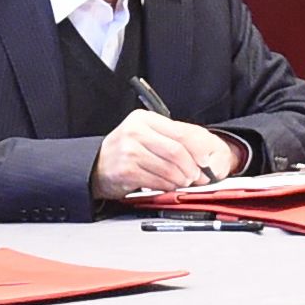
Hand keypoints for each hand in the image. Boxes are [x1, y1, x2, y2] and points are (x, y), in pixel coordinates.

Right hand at [93, 110, 233, 197]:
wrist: (97, 166)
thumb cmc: (126, 151)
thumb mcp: (147, 135)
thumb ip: (173, 138)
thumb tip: (204, 151)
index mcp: (144, 119)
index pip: (180, 132)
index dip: (198, 149)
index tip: (206, 161)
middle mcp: (135, 132)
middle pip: (176, 151)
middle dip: (192, 167)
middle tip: (198, 176)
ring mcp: (129, 151)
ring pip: (168, 168)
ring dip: (181, 179)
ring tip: (184, 182)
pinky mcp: (126, 171)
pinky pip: (157, 181)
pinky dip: (168, 186)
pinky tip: (170, 185)